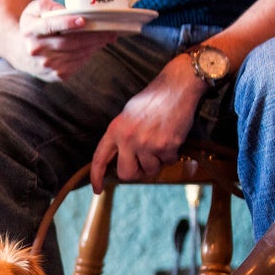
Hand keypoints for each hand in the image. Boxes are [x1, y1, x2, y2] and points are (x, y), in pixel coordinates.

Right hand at [14, 0, 119, 80]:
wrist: (21, 52)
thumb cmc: (34, 26)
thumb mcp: (34, 10)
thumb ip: (48, 5)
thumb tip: (67, 10)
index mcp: (30, 30)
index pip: (49, 26)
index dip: (66, 23)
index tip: (83, 21)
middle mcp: (36, 50)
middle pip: (67, 43)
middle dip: (91, 37)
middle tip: (108, 31)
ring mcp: (45, 65)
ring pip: (75, 55)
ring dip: (93, 47)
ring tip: (104, 38)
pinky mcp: (54, 75)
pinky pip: (76, 64)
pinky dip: (87, 55)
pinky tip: (92, 48)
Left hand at [89, 56, 205, 192]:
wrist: (178, 85)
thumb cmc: (153, 99)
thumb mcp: (128, 115)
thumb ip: (121, 136)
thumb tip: (119, 159)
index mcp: (115, 130)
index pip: (99, 159)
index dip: (96, 177)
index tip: (97, 189)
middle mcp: (128, 138)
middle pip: (126, 174)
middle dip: (137, 172)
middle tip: (144, 164)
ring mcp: (147, 143)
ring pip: (150, 170)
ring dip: (158, 161)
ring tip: (161, 141)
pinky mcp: (166, 146)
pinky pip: (168, 162)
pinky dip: (171, 155)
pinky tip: (172, 138)